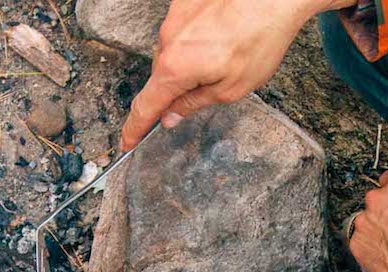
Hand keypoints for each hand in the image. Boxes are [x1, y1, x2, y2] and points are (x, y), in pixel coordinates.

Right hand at [120, 0, 354, 149]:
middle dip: (178, 88)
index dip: (135, 128)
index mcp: (175, 68)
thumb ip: (195, 103)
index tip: (127, 141)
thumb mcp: (231, 88)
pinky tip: (224, 36)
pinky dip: (198, 38)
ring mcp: (173, 18)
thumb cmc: (259, 38)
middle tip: (211, 86)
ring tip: (227, 54)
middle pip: (161, 77)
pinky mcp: (183, 3)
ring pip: (173, 52)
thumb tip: (172, 115)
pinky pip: (182, 30)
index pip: (146, 106)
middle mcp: (167, 40)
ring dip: (191, 61)